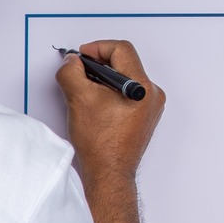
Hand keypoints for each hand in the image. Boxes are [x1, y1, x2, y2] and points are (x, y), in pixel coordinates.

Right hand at [57, 40, 165, 179]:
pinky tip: (95, 103)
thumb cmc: (100, 144)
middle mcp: (152, 95)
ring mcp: (150, 107)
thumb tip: (72, 61)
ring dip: (103, 78)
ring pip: (125, 77)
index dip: (97, 48)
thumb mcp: (79, 99)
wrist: (108, 174)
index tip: (82, 55)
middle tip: (80, 71)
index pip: (122, 50)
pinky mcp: (144, 116)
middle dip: (99, 64)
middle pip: (124, 63)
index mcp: (142, 88)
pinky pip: (127, 92)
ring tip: (86, 90)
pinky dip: (109, 91)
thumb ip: (72, 72)